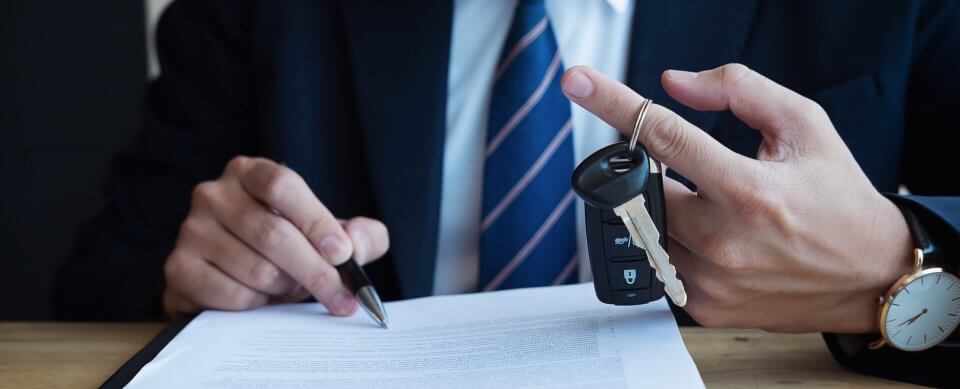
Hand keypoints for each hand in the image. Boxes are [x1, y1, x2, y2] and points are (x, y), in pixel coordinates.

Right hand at [163, 156, 388, 316]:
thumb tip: (356, 245)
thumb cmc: (288, 248)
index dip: (316, 221)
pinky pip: (233, 296)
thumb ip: (360, 235)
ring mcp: (190, 230)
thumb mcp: (330, 235)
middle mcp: (213, 194)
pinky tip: (262, 298)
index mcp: (249, 172)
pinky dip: (259, 305)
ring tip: (292, 289)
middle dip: (316, 272)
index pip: (282, 185)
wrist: (232, 277)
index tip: (343, 254)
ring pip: (256, 270)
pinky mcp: (179, 269)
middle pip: (272, 234)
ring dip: (286, 290)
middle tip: (343, 299)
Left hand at [562, 64, 912, 332]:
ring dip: (661, 206)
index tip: (577, 82)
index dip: (614, 103)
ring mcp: (709, 280)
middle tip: (684, 167)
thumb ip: (739, 91)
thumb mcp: (805, 126)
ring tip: (713, 206)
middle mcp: (723, 240)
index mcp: (749, 190)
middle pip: (641, 187)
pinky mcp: (703, 306)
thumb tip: (674, 84)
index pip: (664, 137)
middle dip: (648, 168)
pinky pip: (660, 261)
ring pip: (645, 225)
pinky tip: (715, 238)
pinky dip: (673, 240)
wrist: (868, 275)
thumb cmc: (838, 198)